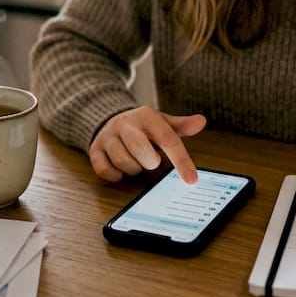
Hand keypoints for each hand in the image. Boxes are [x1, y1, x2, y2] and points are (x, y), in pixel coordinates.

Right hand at [89, 107, 206, 183]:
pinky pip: (104, 170)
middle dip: (149, 161)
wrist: (108, 118)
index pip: (168, 139)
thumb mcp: (162, 122)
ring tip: (136, 161)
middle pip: (138, 147)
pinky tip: (120, 167)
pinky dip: (115, 174)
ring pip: (121, 161)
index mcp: (146, 116)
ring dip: (133, 168)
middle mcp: (125, 124)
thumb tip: (200, 122)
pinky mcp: (95, 149)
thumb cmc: (142, 126)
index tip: (191, 180)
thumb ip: (181, 125)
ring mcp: (108, 136)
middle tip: (152, 162)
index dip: (181, 161)